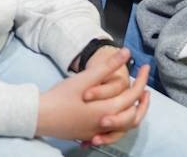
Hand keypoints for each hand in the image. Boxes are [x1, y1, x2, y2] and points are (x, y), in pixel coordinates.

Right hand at [36, 48, 150, 144]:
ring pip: (125, 127)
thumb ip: (108, 66)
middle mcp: (106, 124)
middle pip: (134, 115)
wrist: (40, 116)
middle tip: (146, 87)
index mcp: (108, 110)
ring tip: (135, 99)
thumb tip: (127, 53)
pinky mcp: (89, 135)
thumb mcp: (85, 78)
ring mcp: (98, 132)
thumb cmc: (61, 97)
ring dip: (134, 112)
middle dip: (143, 101)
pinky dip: (121, 124)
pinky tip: (117, 114)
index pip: (134, 95)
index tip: (146, 67)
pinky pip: (113, 132)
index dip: (142, 79)